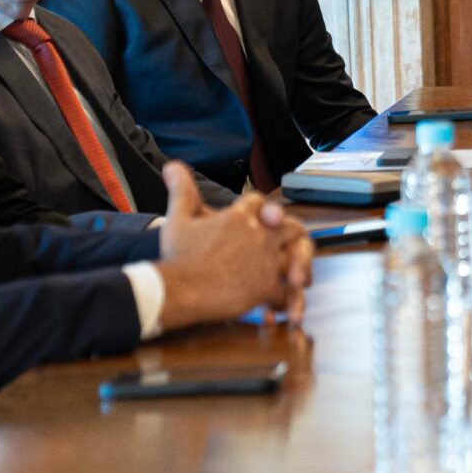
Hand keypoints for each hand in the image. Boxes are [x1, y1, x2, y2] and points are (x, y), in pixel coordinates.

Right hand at [154, 162, 308, 328]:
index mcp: (240, 217)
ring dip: (299, 268)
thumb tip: (172, 165)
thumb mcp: (178, 217)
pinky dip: (286, 300)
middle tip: (292, 245)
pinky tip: (282, 307)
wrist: (181, 288)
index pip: (259, 202)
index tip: (263, 216)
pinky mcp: (267, 287)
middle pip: (292, 227)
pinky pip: (286, 292)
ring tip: (296, 279)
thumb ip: (181, 190)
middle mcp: (259, 235)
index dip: (262, 208)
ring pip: (297, 259)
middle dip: (293, 234)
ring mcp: (266, 261)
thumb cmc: (179, 255)